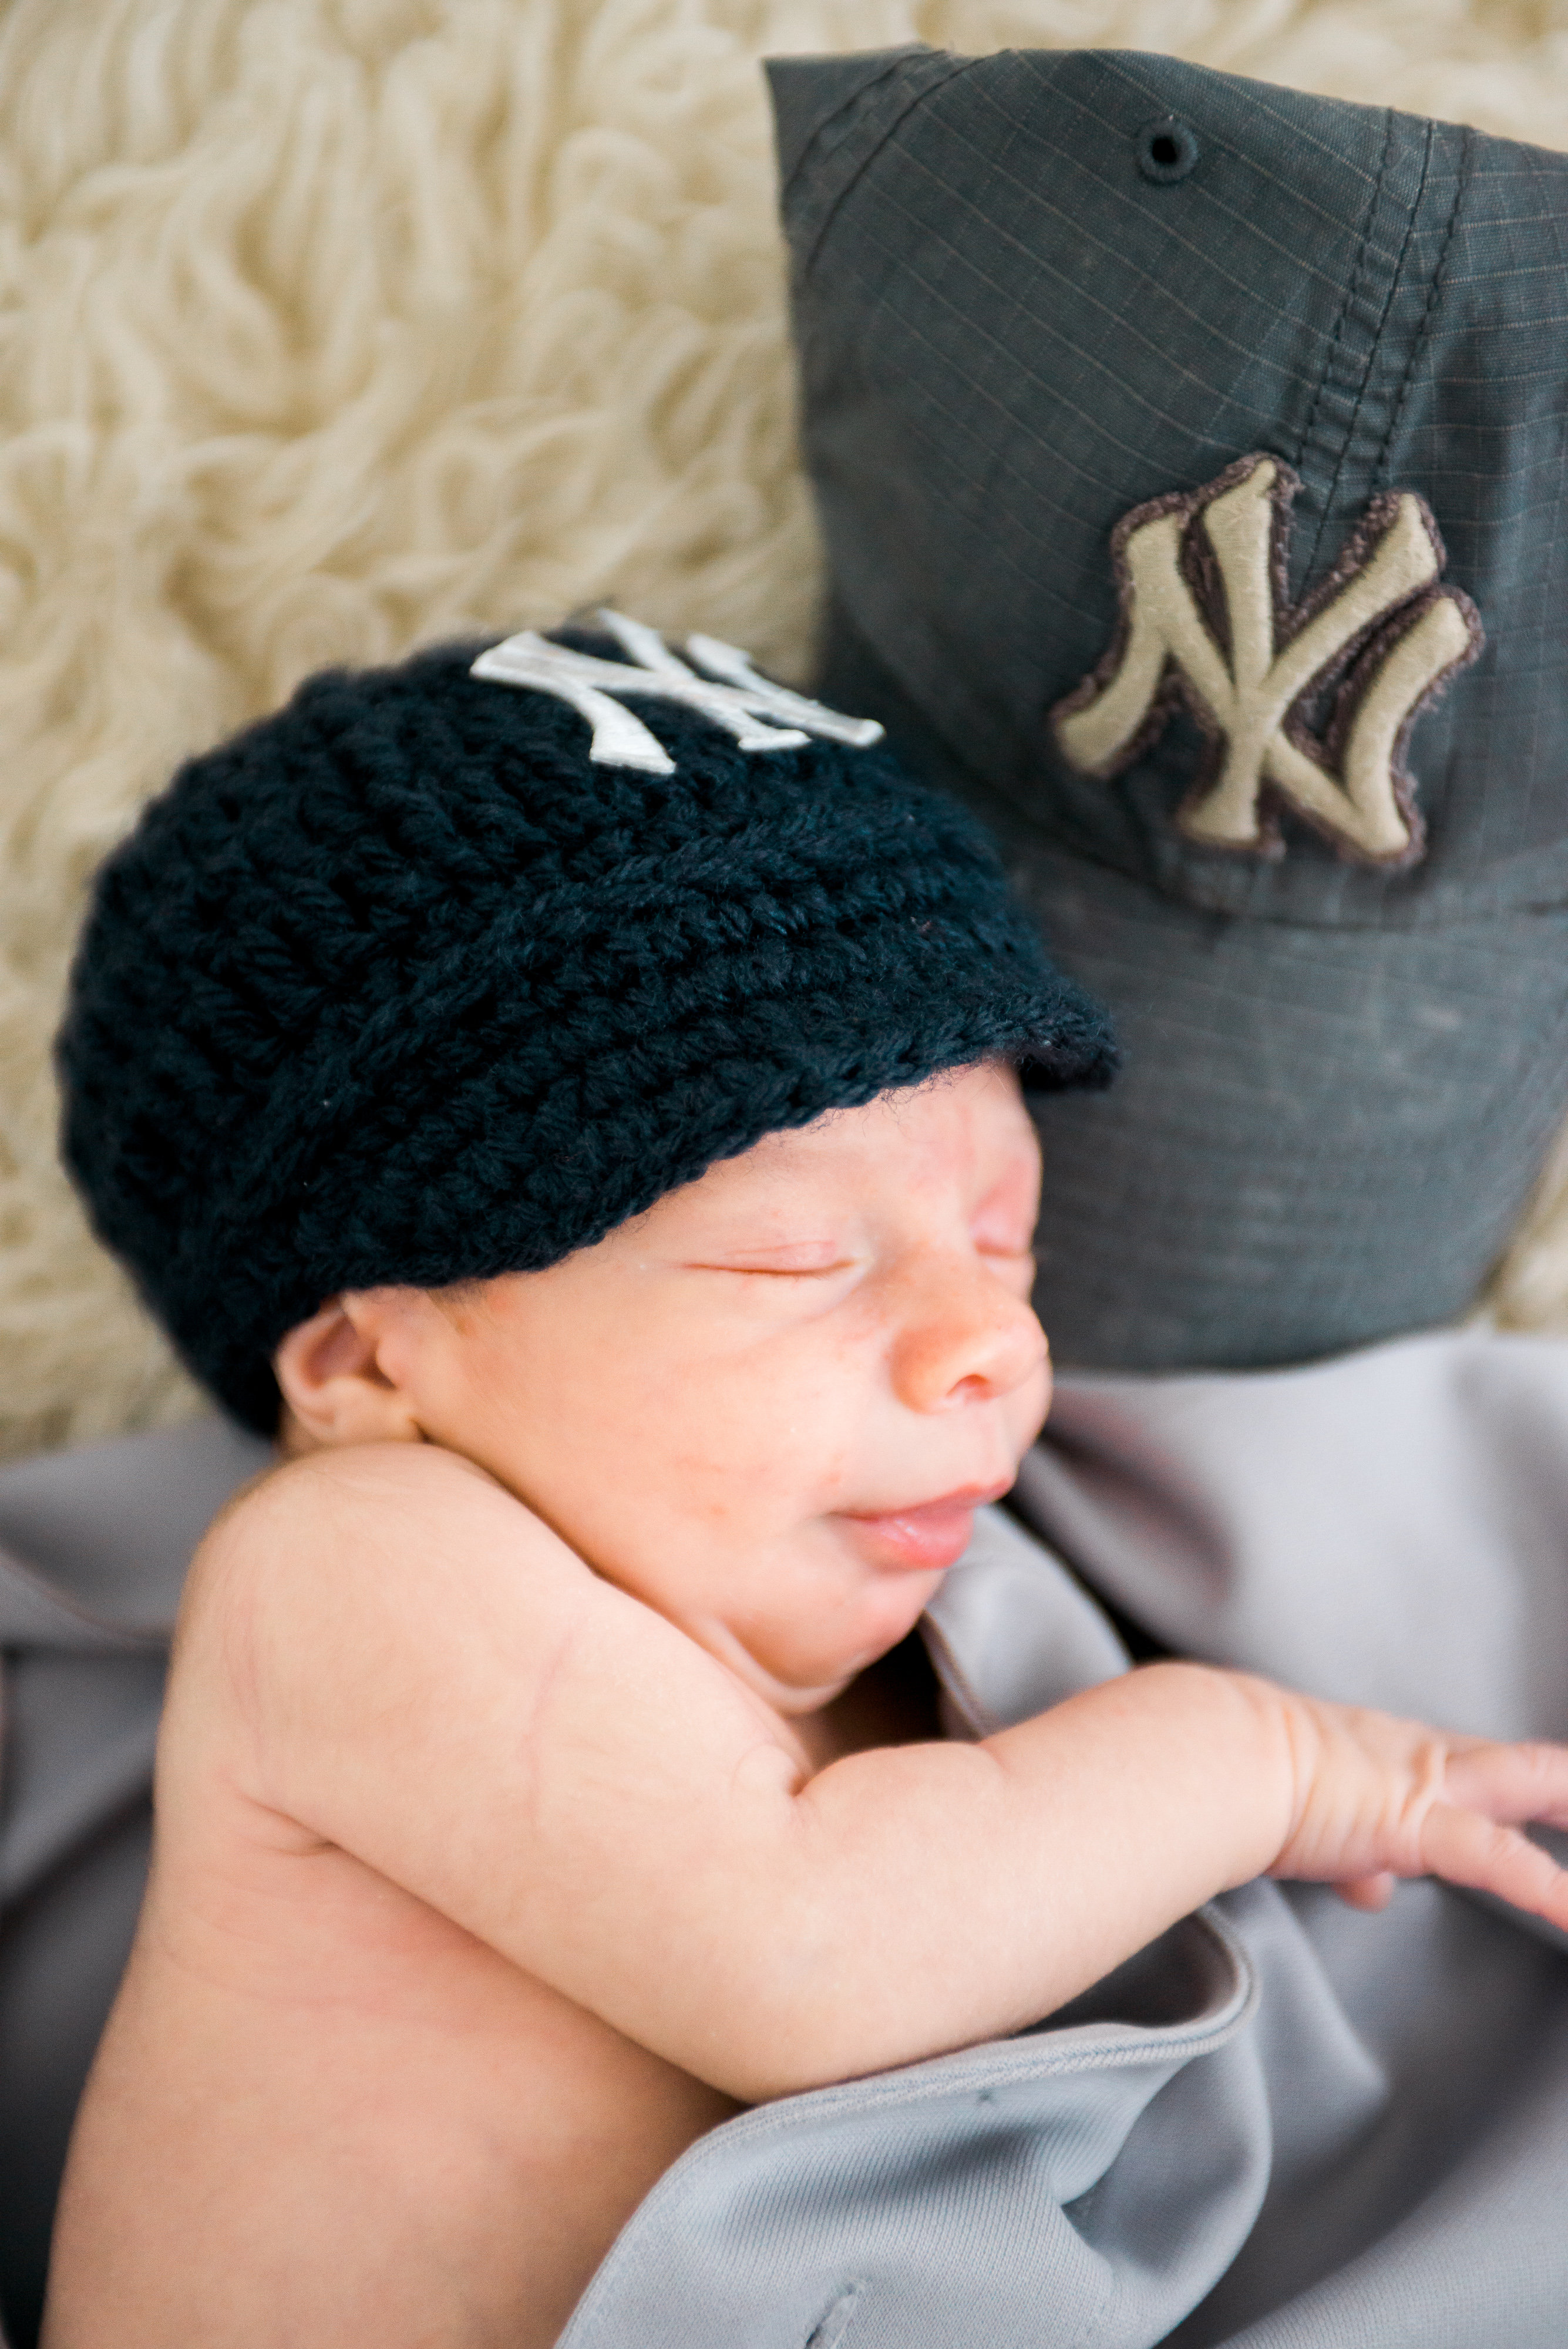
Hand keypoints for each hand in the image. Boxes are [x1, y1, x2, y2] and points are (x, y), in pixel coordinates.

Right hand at [1259, 1685, 1567, 1926]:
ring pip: (1532, 1781)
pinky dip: (1550, 1890)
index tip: (1536, 1819)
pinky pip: (1500, 1860)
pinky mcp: (1418, 1825)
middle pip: (1523, 1766)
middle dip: (1566, 1789)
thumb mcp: (1308, 1816)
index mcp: (1391, 1754)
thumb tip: (1373, 1891)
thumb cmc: (1239, 1775)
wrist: (1217, 1757)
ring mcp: (1426, 1787)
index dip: (1506, 1790)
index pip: (1463, 1770)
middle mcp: (1420, 1760)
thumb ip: (1353, 1857)